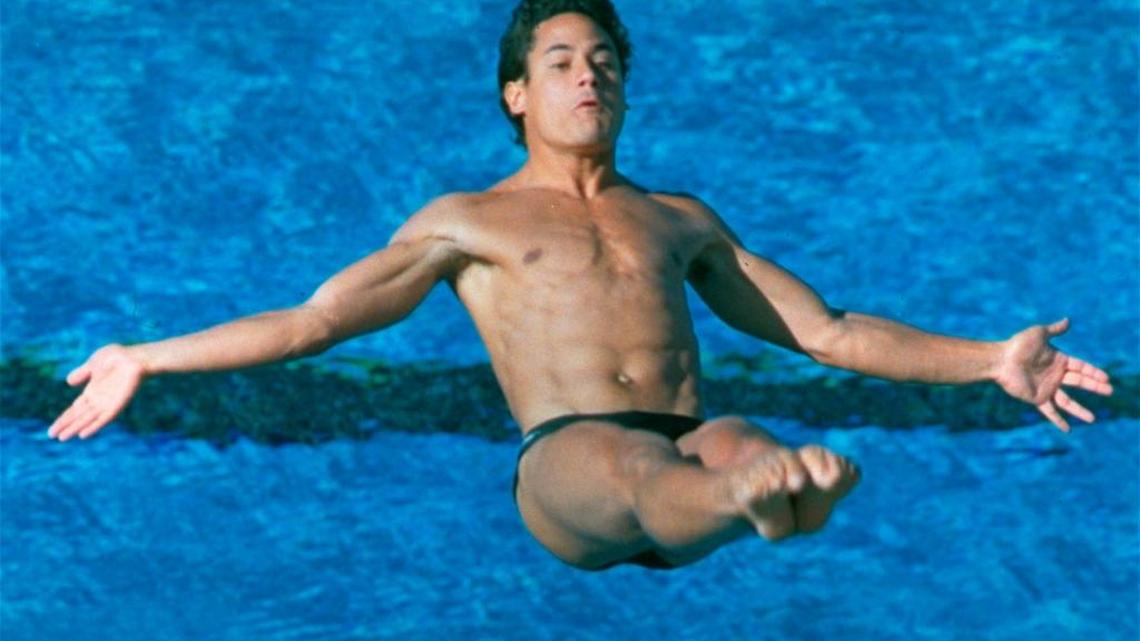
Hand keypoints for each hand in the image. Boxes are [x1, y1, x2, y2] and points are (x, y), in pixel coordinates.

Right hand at [48, 344, 146, 440]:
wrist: (134, 357)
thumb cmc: (117, 358)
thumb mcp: (93, 364)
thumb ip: (82, 373)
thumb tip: (69, 382)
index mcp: (92, 391)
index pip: (75, 409)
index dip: (64, 418)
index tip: (53, 427)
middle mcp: (99, 400)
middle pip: (78, 416)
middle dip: (65, 425)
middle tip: (51, 436)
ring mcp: (107, 403)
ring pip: (87, 419)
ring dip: (75, 428)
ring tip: (61, 438)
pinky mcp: (117, 404)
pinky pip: (104, 418)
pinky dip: (93, 426)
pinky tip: (82, 435)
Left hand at [995, 318, 1113, 431]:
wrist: (1001, 360)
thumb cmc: (1018, 345)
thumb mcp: (1039, 333)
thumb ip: (1055, 330)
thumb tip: (1068, 321)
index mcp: (1058, 360)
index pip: (1081, 367)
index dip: (1094, 372)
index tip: (1106, 378)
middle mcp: (1054, 375)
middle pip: (1079, 382)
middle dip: (1095, 387)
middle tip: (1109, 391)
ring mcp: (1046, 388)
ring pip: (1068, 402)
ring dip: (1080, 410)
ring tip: (1092, 419)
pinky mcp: (1037, 398)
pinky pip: (1049, 412)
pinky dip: (1058, 420)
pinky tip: (1067, 429)